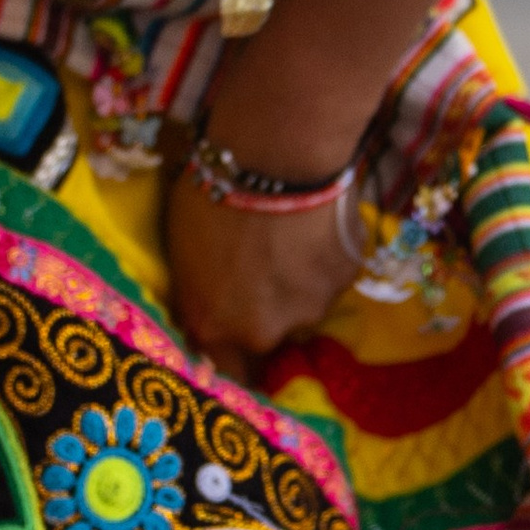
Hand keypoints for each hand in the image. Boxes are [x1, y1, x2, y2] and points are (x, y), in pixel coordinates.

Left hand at [165, 172, 360, 379]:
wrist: (271, 158)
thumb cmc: (208, 196)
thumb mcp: (183, 255)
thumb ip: (200, 296)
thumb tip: (208, 312)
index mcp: (215, 326)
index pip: (223, 371)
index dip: (228, 355)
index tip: (231, 336)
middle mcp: (264, 331)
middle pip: (266, 335)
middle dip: (264, 310)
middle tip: (261, 266)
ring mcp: (310, 309)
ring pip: (303, 306)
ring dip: (296, 283)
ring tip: (289, 237)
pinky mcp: (346, 281)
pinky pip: (331, 277)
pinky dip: (323, 259)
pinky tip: (313, 223)